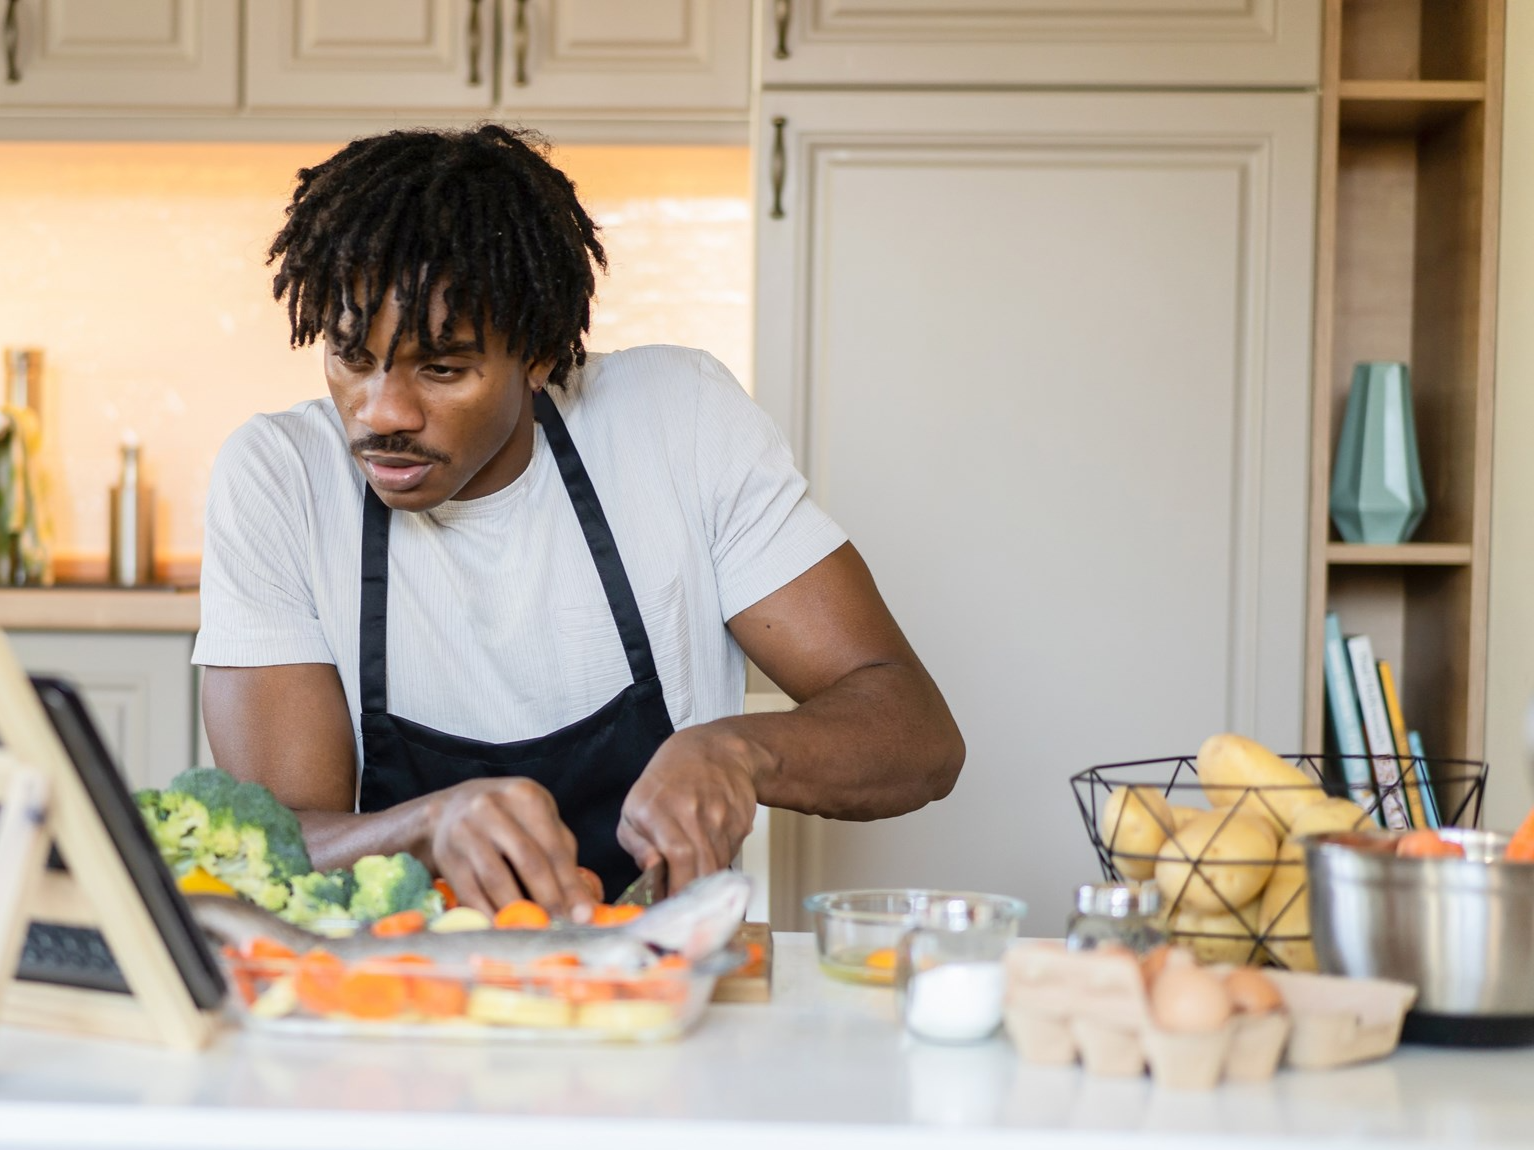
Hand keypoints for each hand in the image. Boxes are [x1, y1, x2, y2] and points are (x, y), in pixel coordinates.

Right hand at [423, 776, 593, 919]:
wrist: (448, 810)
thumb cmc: (507, 818)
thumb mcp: (536, 819)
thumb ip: (562, 853)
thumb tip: (586, 900)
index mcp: (524, 796)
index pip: (553, 847)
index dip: (570, 884)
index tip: (584, 914)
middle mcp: (492, 807)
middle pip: (528, 861)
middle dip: (549, 899)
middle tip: (563, 926)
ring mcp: (466, 831)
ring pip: (497, 879)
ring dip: (519, 911)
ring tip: (536, 931)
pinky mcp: (447, 855)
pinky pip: (471, 893)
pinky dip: (489, 915)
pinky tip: (504, 929)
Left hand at [618, 725, 760, 892]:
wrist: (715, 751)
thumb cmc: (667, 783)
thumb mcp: (634, 809)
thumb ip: (637, 846)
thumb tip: (651, 873)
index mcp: (657, 809)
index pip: (676, 856)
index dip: (676, 888)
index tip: (669, 907)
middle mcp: (691, 811)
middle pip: (701, 867)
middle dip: (691, 896)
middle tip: (682, 909)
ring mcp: (720, 816)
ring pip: (717, 866)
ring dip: (704, 882)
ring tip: (692, 883)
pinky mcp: (740, 822)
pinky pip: (730, 856)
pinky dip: (718, 865)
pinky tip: (708, 856)